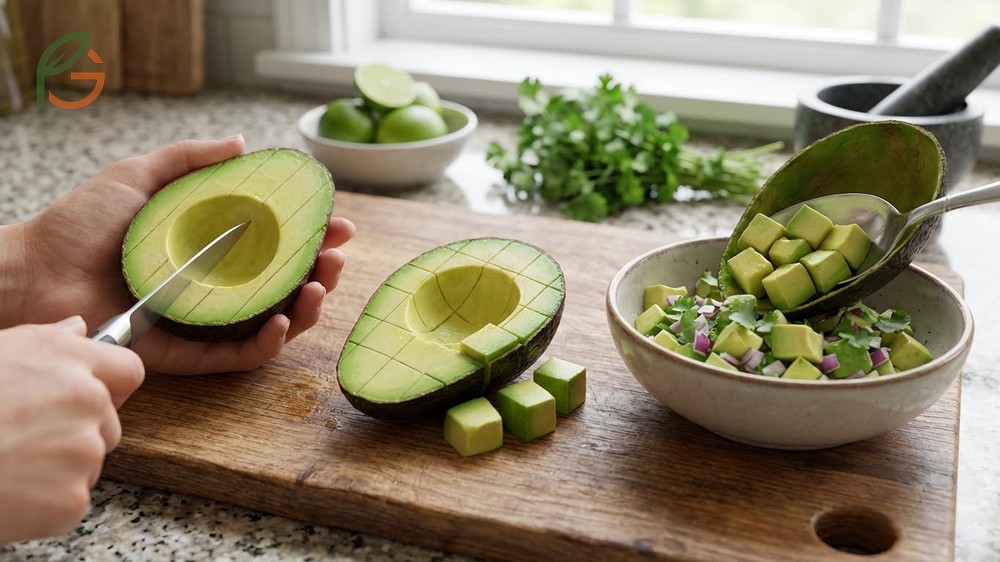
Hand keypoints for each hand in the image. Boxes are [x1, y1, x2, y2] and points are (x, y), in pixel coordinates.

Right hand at [0, 317, 144, 544]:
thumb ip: (43, 341)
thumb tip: (77, 328)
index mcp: (66, 359)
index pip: (128, 370)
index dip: (112, 385)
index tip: (94, 397)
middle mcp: (86, 399)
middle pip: (108, 422)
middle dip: (79, 432)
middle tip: (26, 439)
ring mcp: (83, 450)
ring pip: (89, 462)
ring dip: (61, 468)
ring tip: (10, 462)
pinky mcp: (71, 498)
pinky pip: (71, 501)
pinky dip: (46, 504)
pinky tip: (11, 491)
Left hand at [4, 136, 354, 373]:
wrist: (35, 271)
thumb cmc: (80, 224)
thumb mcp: (140, 175)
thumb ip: (190, 159)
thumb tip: (243, 143)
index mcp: (211, 247)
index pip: (276, 245)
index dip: (312, 236)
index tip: (339, 223)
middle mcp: (214, 286)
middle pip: (284, 287)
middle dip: (321, 274)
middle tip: (336, 259)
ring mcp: (203, 321)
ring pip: (272, 324)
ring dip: (306, 310)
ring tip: (319, 288)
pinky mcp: (185, 354)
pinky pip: (236, 356)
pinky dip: (267, 345)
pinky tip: (285, 324)